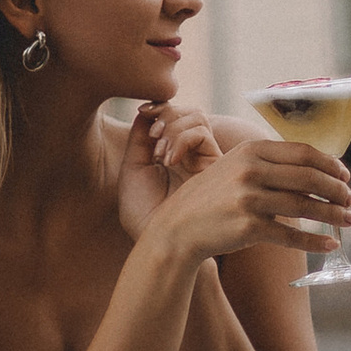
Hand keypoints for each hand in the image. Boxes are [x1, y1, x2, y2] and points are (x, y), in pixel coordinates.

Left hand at [113, 99, 223, 240]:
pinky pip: (204, 135)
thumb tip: (146, 108)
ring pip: (198, 119)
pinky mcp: (216, 167)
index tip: (144, 112)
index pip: (174, 115)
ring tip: (161, 153)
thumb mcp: (134, 168)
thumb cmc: (143, 213)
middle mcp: (191, 153)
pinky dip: (183, 138)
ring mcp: (204, 159)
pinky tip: (171, 159)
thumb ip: (140, 138)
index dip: (160, 108)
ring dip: (174, 127)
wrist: (159, 243)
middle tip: (153, 138)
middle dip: (168, 115)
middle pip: (190, 112)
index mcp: (171, 152)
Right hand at [139, 122, 350, 271]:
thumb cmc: (214, 198)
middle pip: (309, 177)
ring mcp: (249, 198)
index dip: (330, 164)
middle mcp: (250, 170)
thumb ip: (271, 165)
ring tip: (350, 220)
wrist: (179, 227)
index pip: (303, 152)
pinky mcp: (248, 227)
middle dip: (337, 190)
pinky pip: (291, 235)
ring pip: (305, 206)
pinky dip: (315, 241)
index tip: (346, 176)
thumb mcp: (236, 168)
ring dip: (333, 215)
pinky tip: (329, 244)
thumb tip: (319, 173)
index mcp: (251, 150)